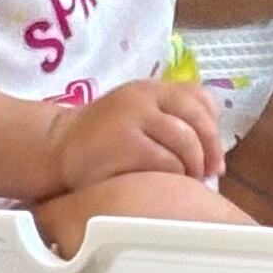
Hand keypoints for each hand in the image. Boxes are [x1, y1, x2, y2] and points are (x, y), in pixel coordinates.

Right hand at [38, 78, 226, 197]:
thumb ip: (167, 118)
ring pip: (185, 140)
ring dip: (194, 165)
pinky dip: (175, 175)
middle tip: (210, 172)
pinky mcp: (126, 142)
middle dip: (210, 148)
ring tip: (191, 181)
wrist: (57, 148)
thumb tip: (210, 150)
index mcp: (151, 88)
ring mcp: (134, 117)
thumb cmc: (101, 140)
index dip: (212, 125)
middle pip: (196, 118)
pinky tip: (169, 184)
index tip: (214, 152)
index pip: (198, 97)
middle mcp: (144, 97)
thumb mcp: (134, 115)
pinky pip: (166, 160)